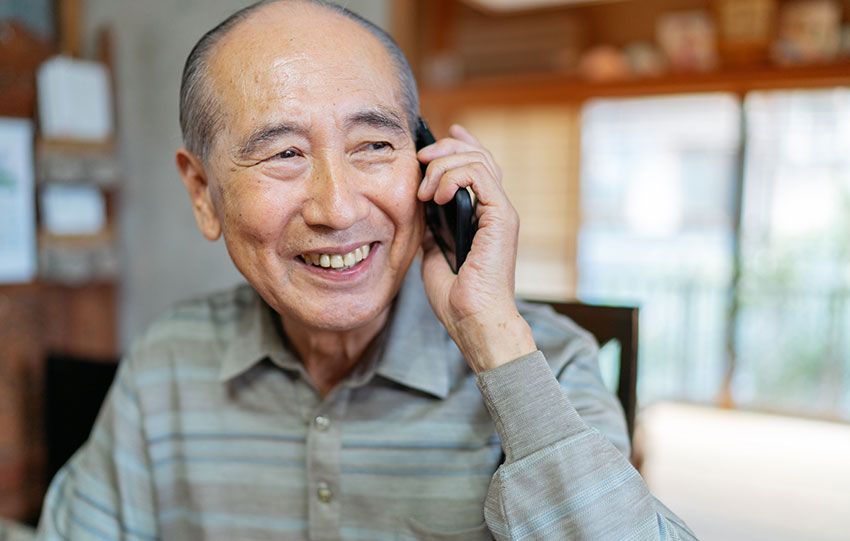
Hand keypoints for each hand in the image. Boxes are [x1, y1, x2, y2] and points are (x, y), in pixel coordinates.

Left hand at [417, 124, 535, 372]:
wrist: (472, 320)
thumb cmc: (456, 298)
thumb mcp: (434, 254)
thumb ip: (432, 229)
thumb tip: (420, 209)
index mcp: (484, 217)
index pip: (477, 166)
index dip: (458, 145)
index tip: (432, 140)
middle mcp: (496, 210)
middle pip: (478, 155)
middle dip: (444, 149)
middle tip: (419, 159)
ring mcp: (501, 212)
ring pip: (478, 159)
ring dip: (443, 165)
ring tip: (424, 190)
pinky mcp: (502, 217)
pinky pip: (479, 175)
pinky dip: (453, 176)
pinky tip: (436, 195)